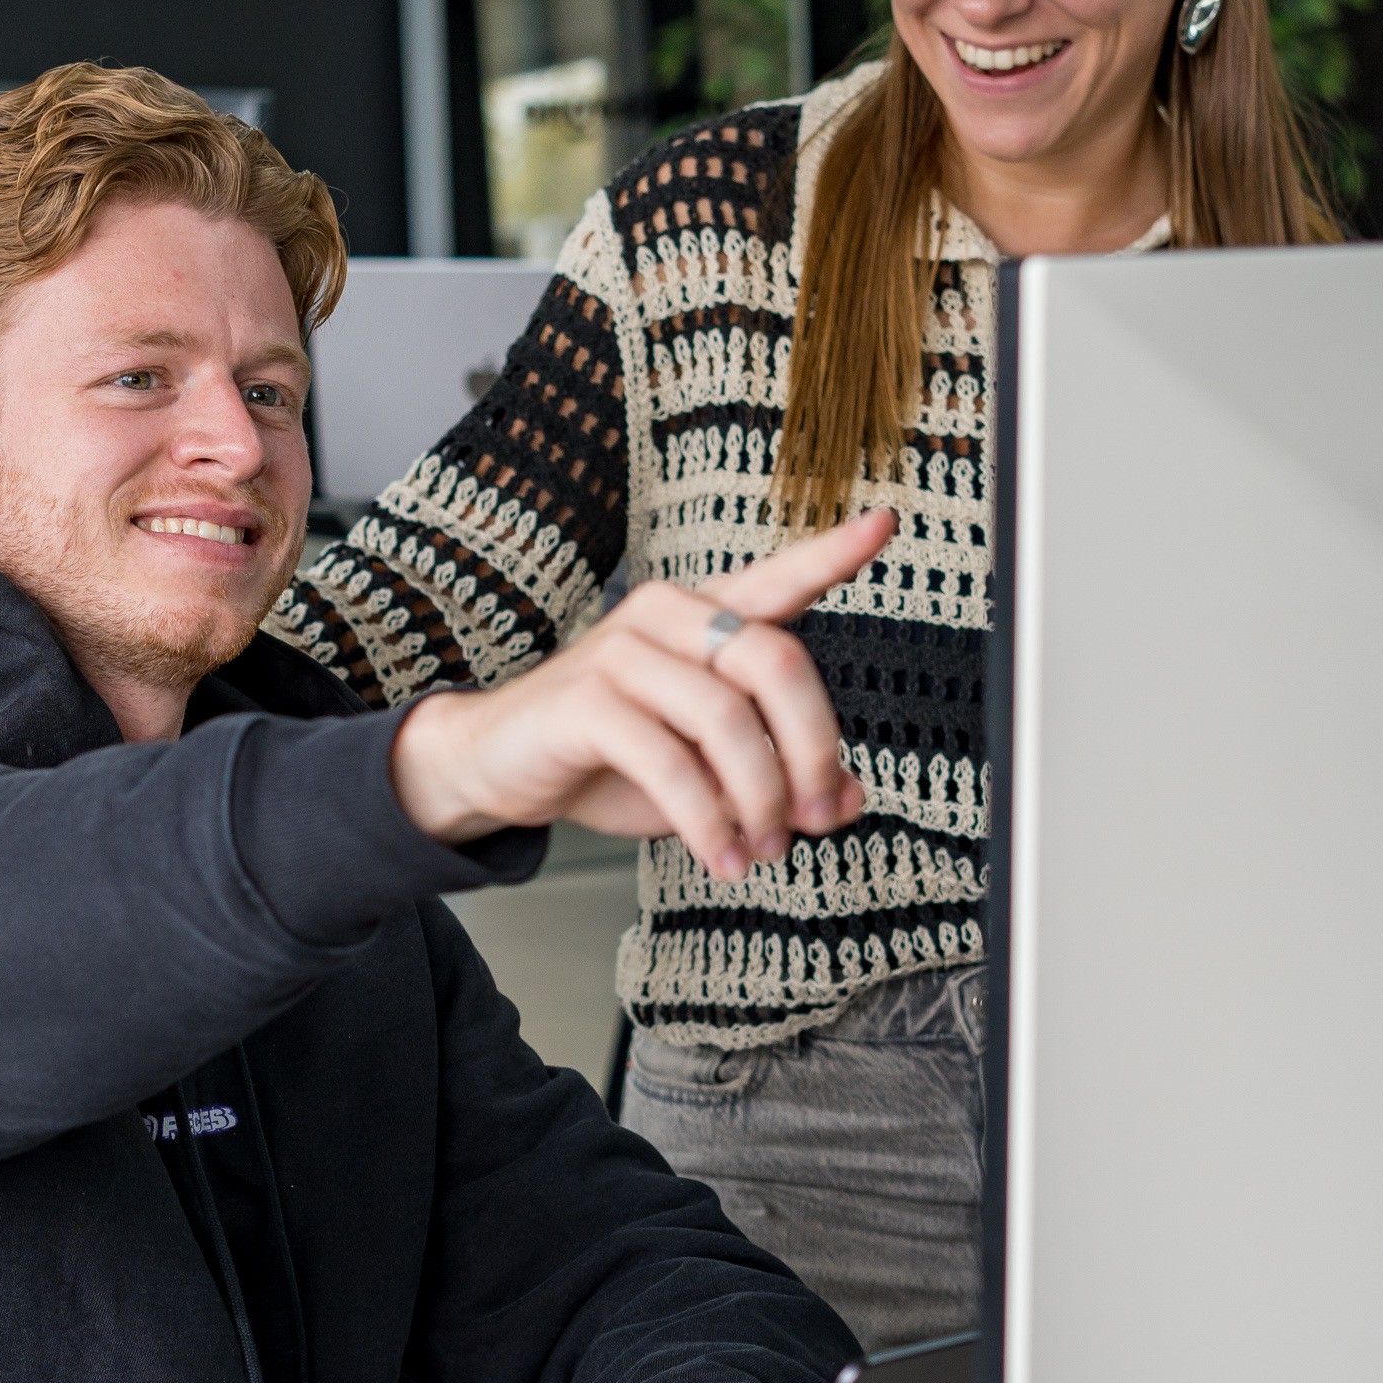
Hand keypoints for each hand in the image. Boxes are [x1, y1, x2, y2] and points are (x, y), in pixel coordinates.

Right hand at [388, 509, 894, 882]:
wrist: (499, 768)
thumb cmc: (609, 758)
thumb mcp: (708, 771)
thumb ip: (780, 774)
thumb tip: (848, 800)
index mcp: (704, 617)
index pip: (779, 577)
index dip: (833, 553)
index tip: (883, 526)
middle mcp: (667, 616)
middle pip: (777, 663)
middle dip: (813, 751)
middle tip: (816, 817)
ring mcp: (622, 651)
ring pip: (728, 721)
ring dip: (759, 801)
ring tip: (762, 850)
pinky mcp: (586, 701)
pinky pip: (671, 764)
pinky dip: (708, 823)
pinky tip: (722, 856)